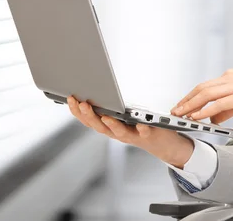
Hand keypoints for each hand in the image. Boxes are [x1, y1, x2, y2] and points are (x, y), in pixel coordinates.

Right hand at [67, 96, 194, 167]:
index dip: (77, 111)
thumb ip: (110, 106)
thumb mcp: (121, 116)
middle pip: (99, 127)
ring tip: (104, 115)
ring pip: (118, 132)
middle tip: (81, 103)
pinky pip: (145, 132)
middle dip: (88, 115)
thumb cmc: (140, 126)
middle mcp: (117, 133)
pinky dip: (142, 128)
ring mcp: (133, 135)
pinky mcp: (149, 135)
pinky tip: (141, 122)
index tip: (70, 97)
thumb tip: (95, 88)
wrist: (162, 144)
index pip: (88, 120)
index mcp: (109, 127)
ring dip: (110, 124)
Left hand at [170, 69, 232, 126]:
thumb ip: (227, 109)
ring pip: (206, 94)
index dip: (191, 96)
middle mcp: (230, 78)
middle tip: (175, 111)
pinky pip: (218, 104)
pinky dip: (205, 110)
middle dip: (186, 100)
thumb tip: (213, 118)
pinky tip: (197, 117)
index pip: (205, 85)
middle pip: (202, 88)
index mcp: (231, 76)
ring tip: (181, 115)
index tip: (181, 104)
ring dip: (191, 105)